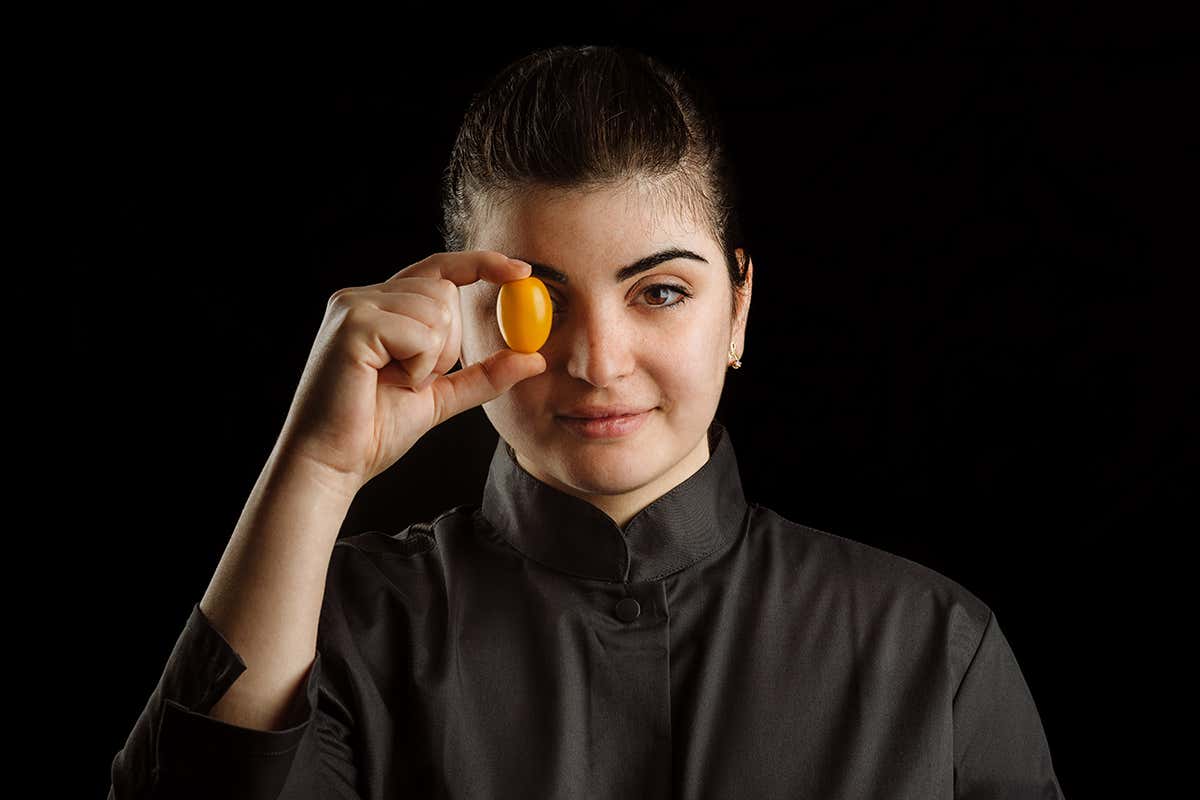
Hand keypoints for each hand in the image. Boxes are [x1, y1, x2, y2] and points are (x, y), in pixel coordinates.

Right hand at [275, 251, 546, 493]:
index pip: (439, 268)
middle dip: (447, 341)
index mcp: (381, 306)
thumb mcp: (441, 397)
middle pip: (444, 288)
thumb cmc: (374, 431)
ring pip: (435, 309)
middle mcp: (364, 296)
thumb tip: (535, 358)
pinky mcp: (353, 323)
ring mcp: (354, 305)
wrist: (332, 463)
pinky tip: (386, 382)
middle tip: (411, 378)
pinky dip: (418, 365)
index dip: (482, 264)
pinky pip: (419, 332)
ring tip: (393, 382)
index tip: (522, 271)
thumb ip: (483, 375)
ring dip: (430, 357)